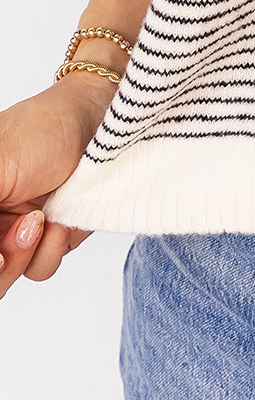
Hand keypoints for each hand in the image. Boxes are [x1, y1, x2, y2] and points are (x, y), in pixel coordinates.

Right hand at [0, 75, 111, 298]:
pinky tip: (60, 219)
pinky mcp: (52, 239)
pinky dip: (51, 248)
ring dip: (26, 251)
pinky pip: (41, 267)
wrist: (99, 124)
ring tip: (40, 217)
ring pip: (8, 275)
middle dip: (3, 257)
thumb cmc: (43, 128)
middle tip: (19, 232)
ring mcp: (20, 233)